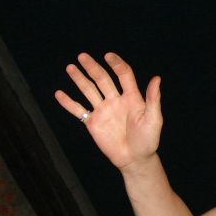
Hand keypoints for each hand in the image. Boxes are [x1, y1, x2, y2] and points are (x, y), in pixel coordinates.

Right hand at [55, 52, 161, 170]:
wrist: (135, 159)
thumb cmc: (148, 140)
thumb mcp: (154, 119)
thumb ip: (153, 99)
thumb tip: (156, 78)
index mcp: (131, 97)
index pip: (123, 75)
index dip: (116, 64)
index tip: (108, 56)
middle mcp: (115, 100)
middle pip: (102, 79)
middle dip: (92, 67)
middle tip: (82, 56)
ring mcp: (103, 110)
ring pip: (89, 90)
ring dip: (79, 79)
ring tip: (70, 68)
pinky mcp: (93, 122)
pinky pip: (78, 110)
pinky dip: (68, 103)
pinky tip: (58, 94)